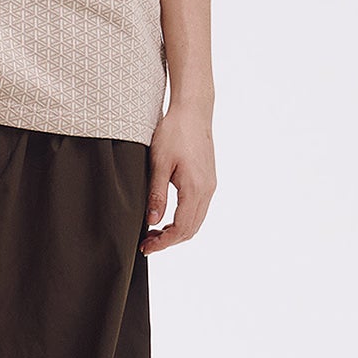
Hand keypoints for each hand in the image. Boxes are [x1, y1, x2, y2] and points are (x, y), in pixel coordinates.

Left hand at [141, 104, 216, 254]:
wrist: (193, 111)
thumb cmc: (174, 132)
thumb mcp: (159, 163)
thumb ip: (156, 194)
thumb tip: (153, 221)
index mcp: (195, 188)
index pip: (181, 228)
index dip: (164, 242)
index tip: (146, 247)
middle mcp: (207, 190)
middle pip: (191, 229)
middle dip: (169, 241)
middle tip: (147, 243)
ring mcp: (210, 185)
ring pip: (196, 221)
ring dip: (176, 231)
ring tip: (154, 233)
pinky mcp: (208, 180)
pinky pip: (198, 209)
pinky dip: (184, 219)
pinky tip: (167, 216)